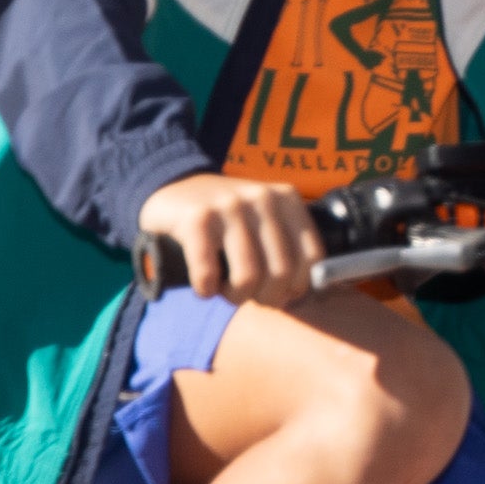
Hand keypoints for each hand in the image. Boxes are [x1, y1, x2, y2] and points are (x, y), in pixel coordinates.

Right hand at [138, 173, 319, 303]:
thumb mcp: (264, 218)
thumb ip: (288, 245)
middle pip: (281, 272)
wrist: (172, 186)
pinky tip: (204, 287)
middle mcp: (262, 198)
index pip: (312, 257)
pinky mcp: (196, 219)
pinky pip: (208, 272)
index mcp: (287, 199)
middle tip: (250, 297)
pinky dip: (207, 290)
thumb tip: (308, 294)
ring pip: (248, 277)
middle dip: (267, 297)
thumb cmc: (226, 216)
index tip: (282, 295)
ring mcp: (229, 206)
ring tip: (225, 291)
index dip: (298, 287)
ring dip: (236, 296)